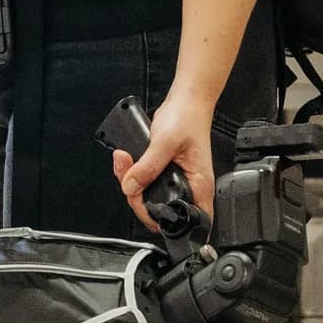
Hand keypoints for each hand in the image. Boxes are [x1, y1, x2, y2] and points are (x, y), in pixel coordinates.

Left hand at [112, 90, 215, 232]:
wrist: (185, 101)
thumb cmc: (188, 118)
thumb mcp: (165, 143)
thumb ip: (147, 166)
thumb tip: (131, 186)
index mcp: (198, 186)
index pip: (185, 220)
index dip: (162, 221)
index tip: (143, 206)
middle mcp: (188, 186)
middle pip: (157, 208)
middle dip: (136, 196)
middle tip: (128, 176)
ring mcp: (174, 179)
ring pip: (146, 194)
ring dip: (129, 181)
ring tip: (124, 160)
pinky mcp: (162, 170)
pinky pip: (142, 180)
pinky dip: (130, 172)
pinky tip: (126, 159)